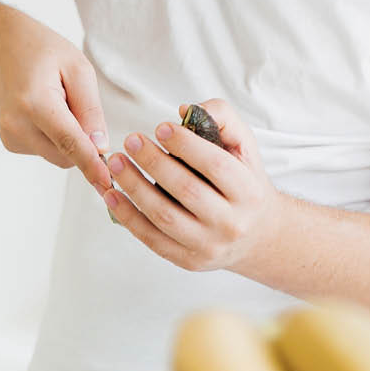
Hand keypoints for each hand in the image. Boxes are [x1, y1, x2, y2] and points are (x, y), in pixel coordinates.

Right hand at [0, 13, 111, 193]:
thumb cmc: (39, 51)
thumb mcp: (76, 67)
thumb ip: (90, 109)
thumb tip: (100, 147)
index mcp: (34, 103)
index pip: (69, 142)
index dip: (91, 164)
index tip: (106, 183)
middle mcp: (16, 125)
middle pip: (66, 155)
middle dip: (82, 141)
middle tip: (75, 102)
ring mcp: (9, 137)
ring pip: (57, 156)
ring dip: (66, 137)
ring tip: (54, 101)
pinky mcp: (9, 143)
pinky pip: (45, 150)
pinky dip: (52, 136)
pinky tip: (41, 109)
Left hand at [102, 99, 281, 271]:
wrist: (257, 236)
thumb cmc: (243, 183)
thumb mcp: (244, 148)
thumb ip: (222, 119)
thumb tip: (184, 110)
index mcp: (248, 192)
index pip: (215, 165)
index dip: (186, 145)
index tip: (160, 127)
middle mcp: (231, 222)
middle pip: (185, 190)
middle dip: (153, 163)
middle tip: (130, 140)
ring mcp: (208, 245)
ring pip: (163, 216)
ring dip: (134, 187)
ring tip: (116, 163)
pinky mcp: (187, 260)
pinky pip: (151, 238)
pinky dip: (127, 216)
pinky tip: (111, 195)